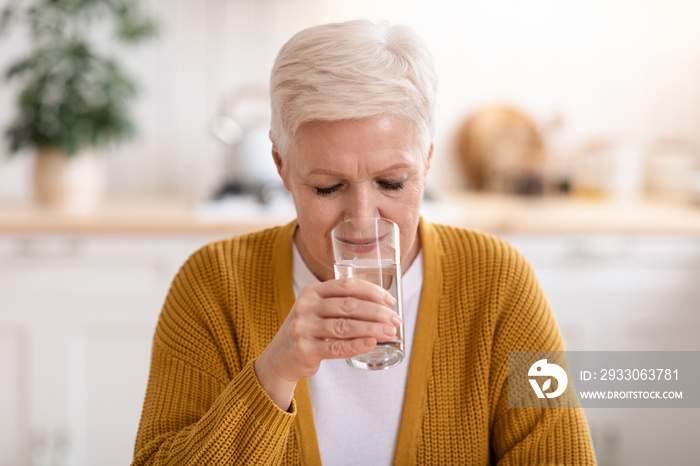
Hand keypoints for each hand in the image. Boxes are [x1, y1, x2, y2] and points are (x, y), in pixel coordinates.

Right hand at [254, 277, 399, 409]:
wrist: (280, 358)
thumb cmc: (309, 331)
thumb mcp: (318, 310)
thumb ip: (341, 304)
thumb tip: (383, 307)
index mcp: (312, 291)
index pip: (346, 286)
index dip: (371, 291)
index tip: (390, 301)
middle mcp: (306, 306)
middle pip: (348, 305)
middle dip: (377, 312)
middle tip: (395, 320)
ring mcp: (303, 327)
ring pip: (344, 326)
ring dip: (371, 329)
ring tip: (390, 332)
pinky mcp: (304, 349)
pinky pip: (335, 347)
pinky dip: (356, 345)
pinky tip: (371, 344)